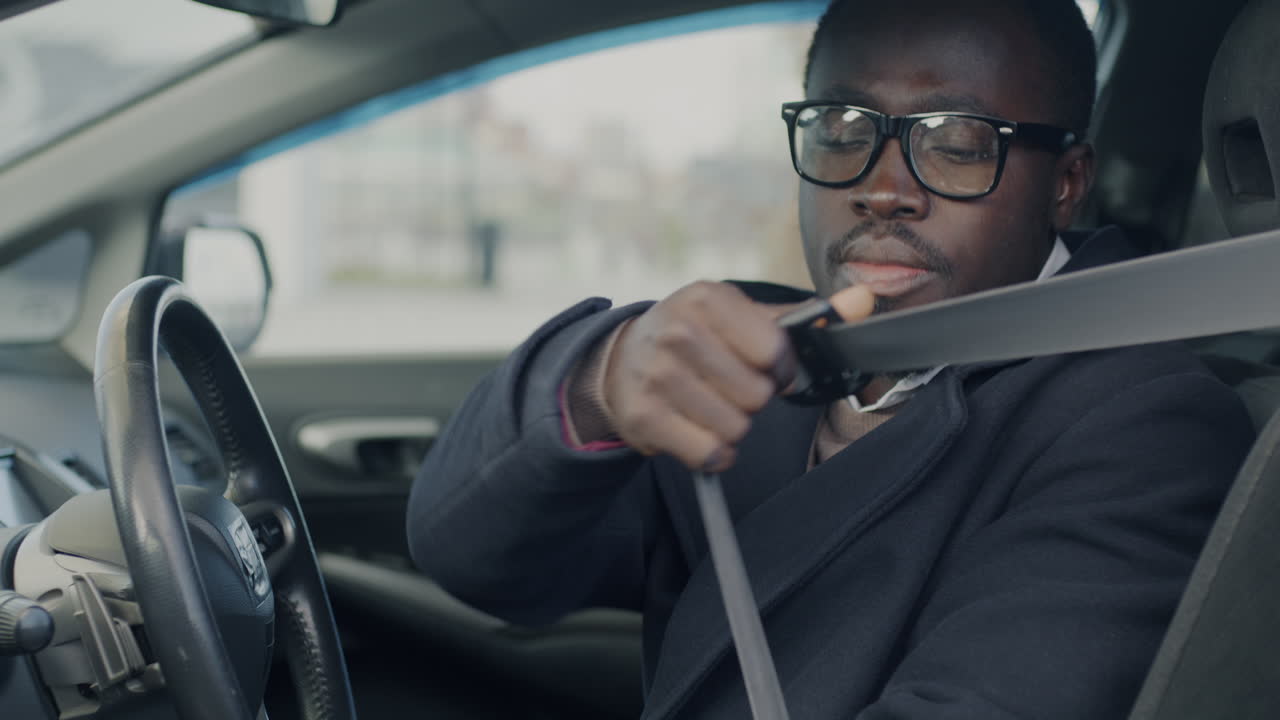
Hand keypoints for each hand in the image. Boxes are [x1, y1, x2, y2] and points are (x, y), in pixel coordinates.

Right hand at [602, 281, 874, 471]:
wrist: (619, 362)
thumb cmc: (693, 337)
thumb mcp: (740, 314)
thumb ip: (804, 315)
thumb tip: (864, 301)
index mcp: (708, 299)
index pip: (774, 350)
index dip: (778, 368)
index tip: (761, 366)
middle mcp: (678, 332)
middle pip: (758, 395)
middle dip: (753, 399)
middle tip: (729, 387)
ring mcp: (657, 376)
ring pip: (737, 428)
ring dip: (733, 428)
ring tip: (711, 407)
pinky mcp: (644, 418)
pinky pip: (711, 454)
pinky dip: (714, 454)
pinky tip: (699, 431)